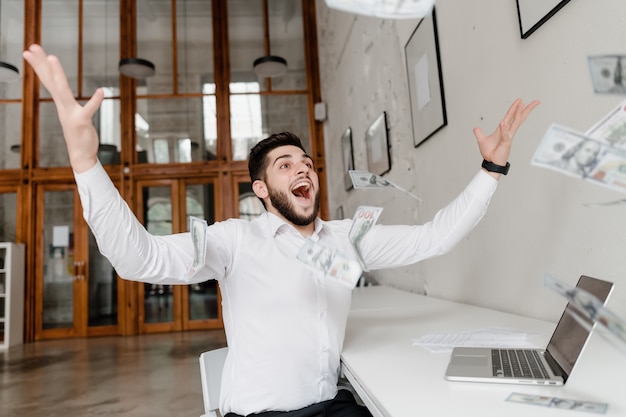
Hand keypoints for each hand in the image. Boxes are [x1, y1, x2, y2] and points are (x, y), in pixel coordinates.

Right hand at [23, 44, 103, 172]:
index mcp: (61, 104)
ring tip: (52, 57)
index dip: (38, 66)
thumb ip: (68, 101)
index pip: (48, 81)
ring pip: (63, 91)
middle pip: (51, 81)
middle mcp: (63, 107)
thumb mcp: (70, 114)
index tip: (29, 51)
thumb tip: (62, 90)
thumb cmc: (78, 134)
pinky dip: (95, 100)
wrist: (81, 156)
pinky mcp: (82, 122)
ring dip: (57, 74)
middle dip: (42, 64)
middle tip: (33, 47)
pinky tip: (101, 91)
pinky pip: (89, 109)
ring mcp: (71, 114)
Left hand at [473, 98, 539, 177]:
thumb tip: (476, 128)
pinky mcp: (506, 143)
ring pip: (515, 123)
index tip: (520, 101)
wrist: (491, 163)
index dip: (514, 108)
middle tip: (535, 101)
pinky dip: (504, 129)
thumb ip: (479, 133)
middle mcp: (508, 132)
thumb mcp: (482, 140)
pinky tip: (503, 122)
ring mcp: (508, 137)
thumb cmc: (490, 153)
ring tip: (521, 104)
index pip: (510, 117)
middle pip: (518, 118)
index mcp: (503, 130)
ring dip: (517, 114)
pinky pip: (505, 135)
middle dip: (525, 109)